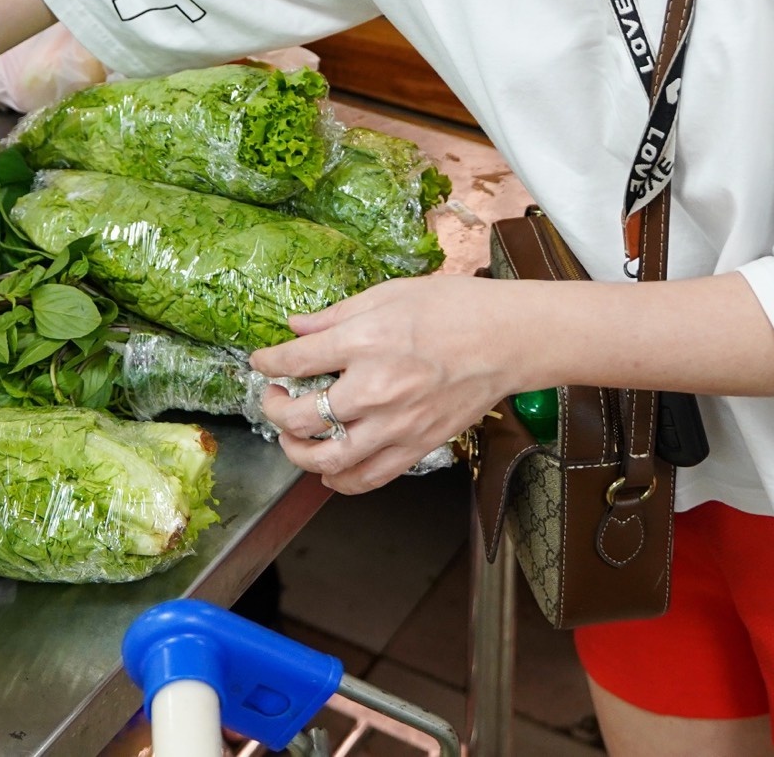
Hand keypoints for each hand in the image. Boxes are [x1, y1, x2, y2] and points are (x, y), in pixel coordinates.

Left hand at [250, 275, 528, 494]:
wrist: (509, 339)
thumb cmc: (456, 308)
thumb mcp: (390, 294)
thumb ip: (337, 314)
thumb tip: (296, 327)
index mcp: (365, 341)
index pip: (296, 361)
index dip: (269, 363)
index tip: (263, 362)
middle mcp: (375, 388)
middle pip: (301, 417)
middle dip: (275, 409)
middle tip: (277, 398)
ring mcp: (396, 424)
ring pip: (326, 459)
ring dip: (298, 453)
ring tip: (294, 439)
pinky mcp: (416, 446)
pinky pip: (367, 478)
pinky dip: (340, 480)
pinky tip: (329, 468)